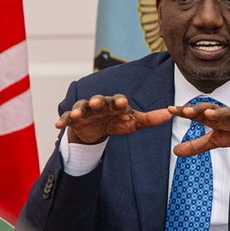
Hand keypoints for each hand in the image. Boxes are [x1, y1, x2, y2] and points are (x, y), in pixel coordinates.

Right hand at [57, 94, 172, 143]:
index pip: (118, 100)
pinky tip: (58, 125)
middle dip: (98, 101)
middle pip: (98, 100)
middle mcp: (99, 104)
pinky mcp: (74, 119)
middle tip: (98, 103)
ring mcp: (85, 111)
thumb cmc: (117, 122)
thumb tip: (171, 113)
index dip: (119, 101)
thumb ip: (151, 119)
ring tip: (78, 114)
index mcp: (115, 104)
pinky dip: (63, 120)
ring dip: (79, 109)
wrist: (96, 130)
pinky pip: (68, 118)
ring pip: (82, 107)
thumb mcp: (133, 123)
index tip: (123, 103)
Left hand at [168, 103, 229, 156]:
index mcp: (214, 118)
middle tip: (185, 111)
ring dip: (218, 113)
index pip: (197, 113)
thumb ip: (195, 146)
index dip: (184, 111)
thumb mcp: (214, 140)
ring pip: (228, 114)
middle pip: (209, 109)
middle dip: (197, 109)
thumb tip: (175, 151)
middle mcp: (224, 115)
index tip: (170, 110)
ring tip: (209, 114)